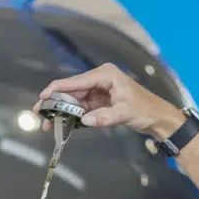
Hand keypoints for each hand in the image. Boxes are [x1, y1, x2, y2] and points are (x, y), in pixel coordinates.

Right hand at [34, 63, 183, 137]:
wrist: (158, 118)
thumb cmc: (145, 110)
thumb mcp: (125, 113)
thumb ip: (105, 117)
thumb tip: (85, 120)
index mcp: (106, 75)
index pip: (77, 81)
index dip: (58, 88)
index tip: (43, 96)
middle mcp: (100, 79)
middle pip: (72, 90)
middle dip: (56, 102)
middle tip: (40, 113)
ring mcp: (99, 90)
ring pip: (75, 100)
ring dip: (62, 111)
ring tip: (48, 122)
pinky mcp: (100, 101)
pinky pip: (82, 107)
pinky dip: (73, 116)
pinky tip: (62, 123)